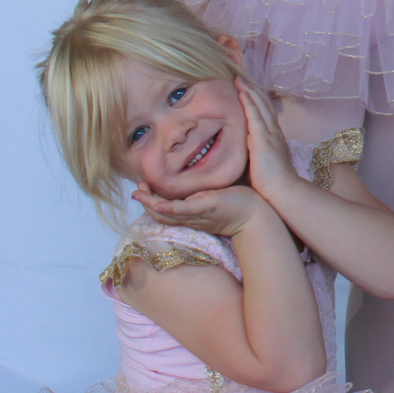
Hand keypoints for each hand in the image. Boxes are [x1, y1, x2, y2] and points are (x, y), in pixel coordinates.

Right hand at [134, 180, 273, 238]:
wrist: (257, 214)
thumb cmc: (238, 203)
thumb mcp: (215, 196)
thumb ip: (203, 189)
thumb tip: (195, 175)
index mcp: (191, 213)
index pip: (164, 211)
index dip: (150, 202)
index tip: (141, 189)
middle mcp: (191, 217)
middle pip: (160, 214)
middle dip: (145, 202)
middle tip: (136, 190)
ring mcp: (198, 214)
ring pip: (167, 214)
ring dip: (149, 204)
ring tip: (138, 193)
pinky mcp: (207, 208)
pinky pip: (184, 210)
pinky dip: (169, 208)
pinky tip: (157, 204)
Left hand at [235, 77, 304, 207]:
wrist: (281, 190)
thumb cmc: (270, 181)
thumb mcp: (262, 161)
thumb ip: (254, 151)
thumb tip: (243, 149)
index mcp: (273, 136)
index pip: (265, 111)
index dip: (256, 98)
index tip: (246, 88)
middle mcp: (273, 131)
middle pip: (263, 104)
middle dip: (252, 89)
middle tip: (240, 77)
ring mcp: (269, 133)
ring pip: (260, 106)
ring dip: (249, 91)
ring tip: (239, 80)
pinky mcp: (263, 139)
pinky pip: (255, 116)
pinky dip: (249, 103)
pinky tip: (242, 93)